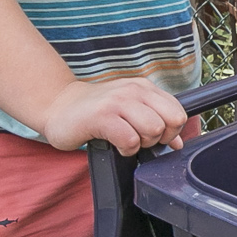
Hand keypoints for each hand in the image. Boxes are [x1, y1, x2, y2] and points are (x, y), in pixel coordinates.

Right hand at [37, 78, 188, 154]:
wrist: (58, 106)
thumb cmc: (95, 112)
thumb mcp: (130, 111)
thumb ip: (156, 121)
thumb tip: (178, 143)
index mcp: (144, 87)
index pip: (178, 112)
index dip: (172, 131)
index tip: (154, 136)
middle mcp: (133, 90)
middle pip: (170, 122)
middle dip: (158, 138)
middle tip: (138, 138)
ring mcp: (117, 102)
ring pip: (153, 129)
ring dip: (141, 143)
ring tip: (124, 139)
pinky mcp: (102, 116)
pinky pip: (130, 140)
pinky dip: (126, 149)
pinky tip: (115, 143)